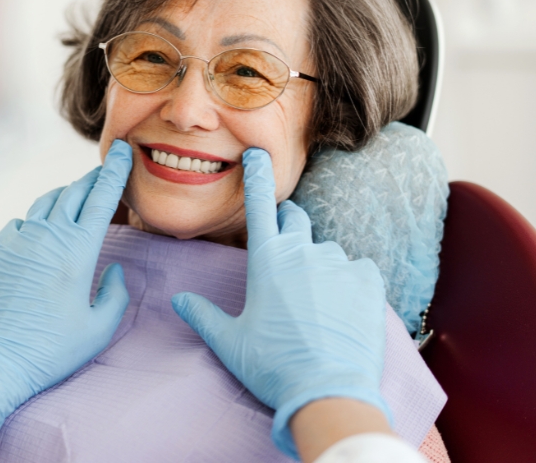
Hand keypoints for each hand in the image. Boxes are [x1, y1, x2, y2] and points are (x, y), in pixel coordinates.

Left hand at [0, 139, 132, 446]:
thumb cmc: (51, 349)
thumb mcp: (99, 328)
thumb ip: (116, 293)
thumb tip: (115, 270)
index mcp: (78, 251)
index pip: (101, 199)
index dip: (115, 171)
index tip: (123, 151)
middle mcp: (47, 236)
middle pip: (73, 192)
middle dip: (92, 178)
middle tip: (105, 172)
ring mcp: (18, 241)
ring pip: (45, 203)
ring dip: (64, 196)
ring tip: (75, 198)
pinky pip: (20, 224)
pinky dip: (35, 221)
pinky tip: (40, 233)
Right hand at [171, 148, 389, 458]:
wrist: (329, 393)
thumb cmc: (273, 367)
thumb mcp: (230, 342)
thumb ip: (203, 316)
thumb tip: (179, 300)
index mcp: (267, 261)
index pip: (259, 205)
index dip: (256, 176)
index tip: (257, 154)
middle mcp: (303, 253)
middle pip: (295, 219)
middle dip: (287, 224)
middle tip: (283, 249)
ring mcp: (338, 264)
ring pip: (325, 250)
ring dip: (317, 264)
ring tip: (315, 302)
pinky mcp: (368, 282)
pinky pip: (357, 268)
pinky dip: (349, 280)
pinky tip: (342, 306)